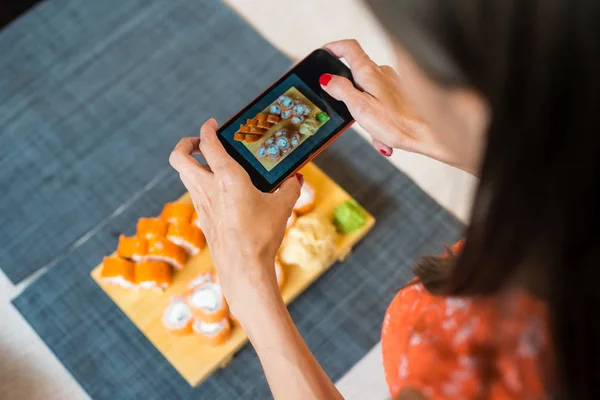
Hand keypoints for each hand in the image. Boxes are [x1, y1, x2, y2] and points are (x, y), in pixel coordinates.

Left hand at [169, 119, 301, 313]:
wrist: (243, 268)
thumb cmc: (261, 236)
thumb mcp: (282, 207)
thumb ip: (290, 188)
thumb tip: (296, 178)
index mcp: (227, 177)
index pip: (208, 143)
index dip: (207, 129)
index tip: (212, 124)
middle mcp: (207, 187)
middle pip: (179, 157)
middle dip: (185, 144)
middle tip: (199, 142)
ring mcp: (201, 204)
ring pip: (184, 175)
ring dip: (192, 164)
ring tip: (211, 164)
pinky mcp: (202, 218)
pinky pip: (194, 193)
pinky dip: (200, 184)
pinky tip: (219, 192)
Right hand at [321, 39, 472, 171]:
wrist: (430, 133)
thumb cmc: (397, 123)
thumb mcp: (360, 108)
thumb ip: (341, 90)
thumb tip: (327, 79)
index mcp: (369, 72)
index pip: (348, 48)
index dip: (334, 48)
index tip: (324, 54)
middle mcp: (382, 73)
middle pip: (357, 74)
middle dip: (350, 96)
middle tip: (349, 113)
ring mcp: (392, 83)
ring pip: (370, 94)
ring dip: (367, 114)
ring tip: (374, 133)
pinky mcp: (401, 95)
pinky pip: (382, 105)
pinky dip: (379, 120)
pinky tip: (384, 136)